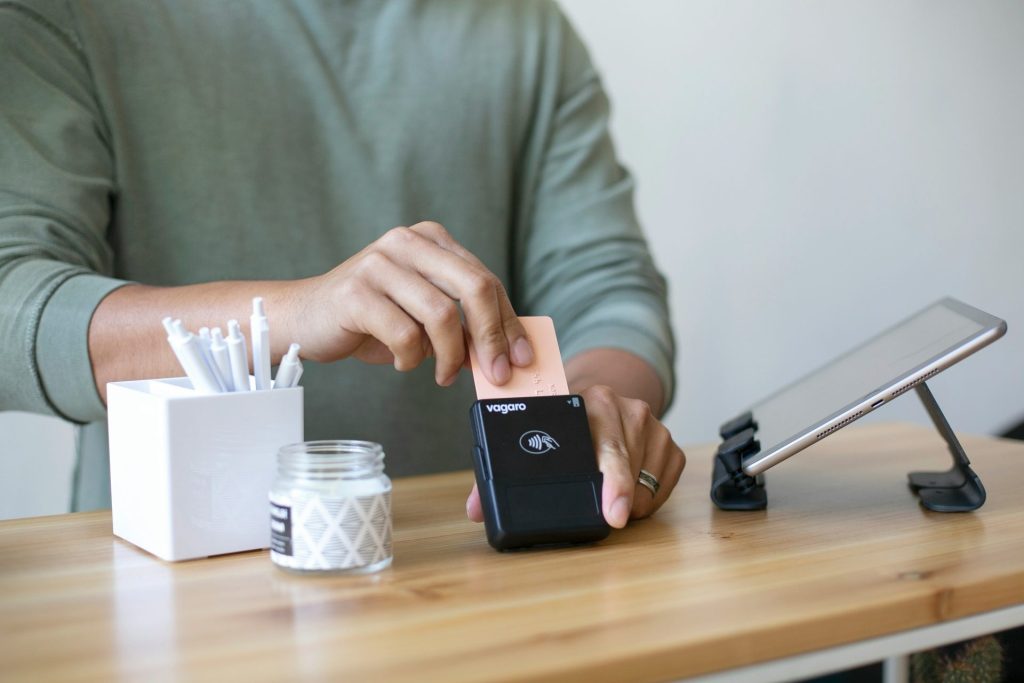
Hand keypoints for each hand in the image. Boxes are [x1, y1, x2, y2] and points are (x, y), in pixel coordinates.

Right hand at [290, 221, 532, 385]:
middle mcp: (407, 242)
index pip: (486, 279)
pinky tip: (404, 364)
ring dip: (450, 357)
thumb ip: (460, 320)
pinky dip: (412, 360)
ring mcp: (379, 263)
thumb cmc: (370, 318)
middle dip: (492, 337)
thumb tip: (506, 354)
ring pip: (441, 315)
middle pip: (475, 287)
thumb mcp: (422, 312)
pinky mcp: (355, 292)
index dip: (509, 322)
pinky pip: (405, 335)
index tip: (522, 358)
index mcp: (431, 239)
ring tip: (443, 375)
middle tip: (496, 373)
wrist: (303, 317)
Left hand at [465, 384, 685, 527]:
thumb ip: (495, 473)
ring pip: (647, 482)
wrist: (600, 399)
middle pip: (629, 470)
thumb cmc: (561, 426)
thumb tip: (475, 509)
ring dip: (630, 501)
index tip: (612, 514)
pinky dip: (649, 497)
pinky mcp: (670, 443)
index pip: (608, 448)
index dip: (612, 483)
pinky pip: (666, 483)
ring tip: (607, 498)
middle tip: (605, 518)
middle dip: (618, 500)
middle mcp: (628, 409)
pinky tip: (628, 492)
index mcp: (593, 402)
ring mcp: (654, 425)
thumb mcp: (530, 436)